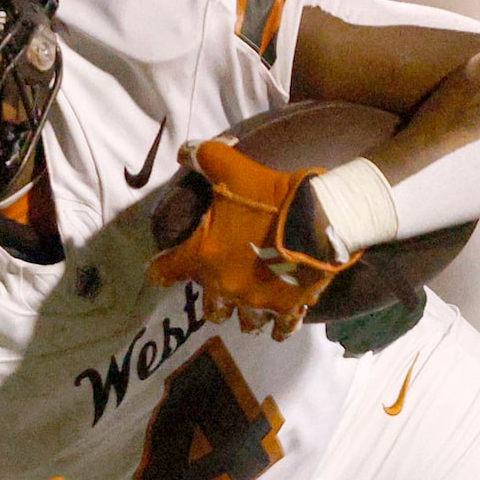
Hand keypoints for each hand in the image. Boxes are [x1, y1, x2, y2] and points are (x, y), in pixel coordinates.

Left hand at [145, 139, 346, 337]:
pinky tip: (280, 323)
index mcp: (204, 256)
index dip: (160, 268)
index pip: (165, 271)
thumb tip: (185, 150)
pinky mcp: (288, 308)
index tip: (161, 268)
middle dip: (214, 300)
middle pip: (210, 309)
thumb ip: (204, 157)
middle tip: (222, 285)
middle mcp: (226, 287)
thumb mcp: (233, 169)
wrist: (319, 218)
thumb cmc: (270, 197)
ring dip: (246, 314)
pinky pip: (281, 328)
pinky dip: (279, 326)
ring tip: (253, 304)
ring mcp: (258, 302)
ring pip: (245, 322)